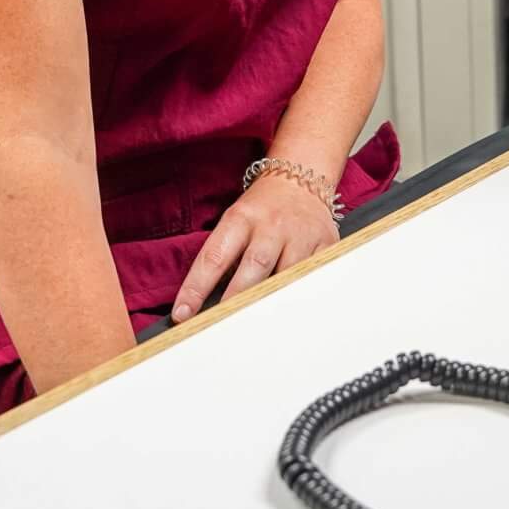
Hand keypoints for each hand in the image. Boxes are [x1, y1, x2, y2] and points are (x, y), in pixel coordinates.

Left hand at [169, 171, 338, 321]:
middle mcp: (271, 226)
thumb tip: (207, 303)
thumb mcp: (236, 221)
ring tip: (258, 327)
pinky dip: (302, 295)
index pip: (214, 257)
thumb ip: (225, 256)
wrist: (299, 180)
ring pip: (287, 276)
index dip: (196, 287)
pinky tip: (292, 310)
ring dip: (272, 302)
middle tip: (222, 326)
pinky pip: (314, 275)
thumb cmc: (261, 209)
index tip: (182, 313)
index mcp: (241, 218)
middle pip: (254, 267)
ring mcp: (300, 235)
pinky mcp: (326, 244)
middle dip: (237, 299)